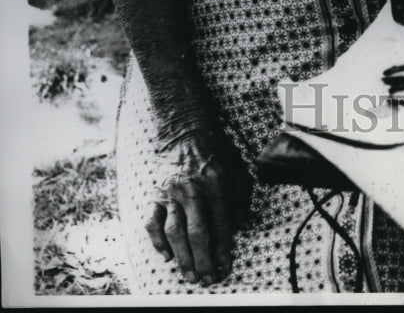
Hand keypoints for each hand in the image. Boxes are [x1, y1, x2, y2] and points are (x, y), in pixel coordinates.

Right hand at [146, 129, 251, 285]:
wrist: (185, 133)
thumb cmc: (216, 154)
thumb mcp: (237, 169)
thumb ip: (241, 198)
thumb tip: (243, 226)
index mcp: (216, 182)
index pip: (221, 224)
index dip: (223, 249)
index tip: (225, 268)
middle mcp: (191, 188)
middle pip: (197, 232)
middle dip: (203, 260)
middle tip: (207, 279)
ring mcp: (171, 193)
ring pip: (174, 231)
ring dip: (182, 257)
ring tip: (189, 275)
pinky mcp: (155, 195)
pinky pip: (152, 223)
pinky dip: (157, 242)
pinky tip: (166, 256)